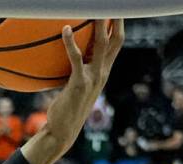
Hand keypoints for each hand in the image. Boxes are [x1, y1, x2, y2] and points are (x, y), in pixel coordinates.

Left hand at [23, 19, 124, 163]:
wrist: (63, 131)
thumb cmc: (66, 108)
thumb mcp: (76, 86)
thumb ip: (78, 71)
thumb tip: (69, 55)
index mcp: (104, 72)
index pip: (117, 43)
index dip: (119, 25)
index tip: (116, 9)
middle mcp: (103, 72)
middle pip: (116, 39)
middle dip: (117, 19)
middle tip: (113, 3)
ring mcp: (94, 77)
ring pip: (102, 44)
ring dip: (99, 24)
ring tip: (94, 8)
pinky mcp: (80, 83)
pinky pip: (76, 58)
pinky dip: (70, 42)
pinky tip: (64, 29)